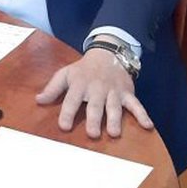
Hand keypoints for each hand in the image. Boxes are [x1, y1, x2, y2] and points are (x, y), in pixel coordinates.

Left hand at [35, 48, 152, 138]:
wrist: (107, 53)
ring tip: (114, 133)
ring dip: (115, 119)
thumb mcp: (65, 74)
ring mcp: (113, 91)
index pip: (71, 100)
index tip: (64, 126)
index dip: (67, 113)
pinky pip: (136, 104)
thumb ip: (52, 88)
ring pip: (115, 106)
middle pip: (95, 105)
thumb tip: (38, 100)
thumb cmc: (83, 69)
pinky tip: (148, 126)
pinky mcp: (127, 93)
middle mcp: (96, 89)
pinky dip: (143, 115)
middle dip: (94, 119)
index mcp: (79, 84)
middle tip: (92, 133)